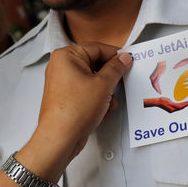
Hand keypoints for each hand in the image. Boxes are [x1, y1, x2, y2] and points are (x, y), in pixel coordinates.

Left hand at [30, 43, 131, 167]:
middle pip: (94, 64)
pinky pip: (85, 92)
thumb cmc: (74, 110)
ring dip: (105, 91)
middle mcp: (61, 67)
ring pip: (91, 79)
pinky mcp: (64, 97)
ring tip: (111, 101)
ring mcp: (61, 83)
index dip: (115, 55)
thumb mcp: (103, 85)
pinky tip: (104, 110)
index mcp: (66, 56)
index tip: (128, 60)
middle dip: (110, 76)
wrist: (59, 139)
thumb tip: (123, 59)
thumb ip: (116, 68)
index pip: (97, 48)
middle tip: (122, 80)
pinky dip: (97, 99)